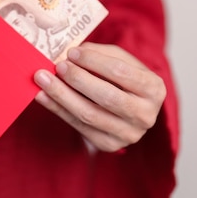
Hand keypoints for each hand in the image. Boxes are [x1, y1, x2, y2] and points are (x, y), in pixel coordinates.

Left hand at [33, 43, 165, 151]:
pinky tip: (43, 96)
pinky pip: (78, 126)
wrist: (131, 106)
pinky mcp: (108, 145)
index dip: (93, 61)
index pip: (121, 72)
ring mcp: (128, 134)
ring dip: (61, 96)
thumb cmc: (124, 78)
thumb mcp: (120, 60)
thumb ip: (100, 53)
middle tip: (57, 66)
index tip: (71, 52)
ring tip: (42, 80)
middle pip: (107, 97)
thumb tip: (72, 53)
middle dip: (78, 80)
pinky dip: (57, 109)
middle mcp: (145, 115)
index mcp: (154, 88)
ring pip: (89, 115)